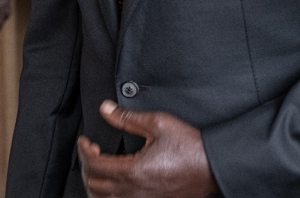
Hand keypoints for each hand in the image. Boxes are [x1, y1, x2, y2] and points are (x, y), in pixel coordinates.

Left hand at [78, 101, 218, 197]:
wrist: (215, 167)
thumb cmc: (190, 147)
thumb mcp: (158, 124)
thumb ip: (127, 117)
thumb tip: (106, 109)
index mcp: (132, 171)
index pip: (94, 164)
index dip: (84, 150)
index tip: (86, 140)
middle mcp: (134, 192)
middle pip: (94, 185)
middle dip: (87, 167)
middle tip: (92, 151)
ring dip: (96, 184)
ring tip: (101, 167)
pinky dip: (111, 194)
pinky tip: (117, 180)